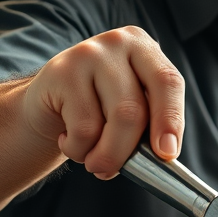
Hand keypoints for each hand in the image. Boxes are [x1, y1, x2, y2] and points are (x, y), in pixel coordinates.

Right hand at [23, 26, 184, 178]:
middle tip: (115, 173)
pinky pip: (81, 128)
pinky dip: (78, 149)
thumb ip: (149, 124)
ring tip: (92, 158)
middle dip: (128, 151)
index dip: (170, 120)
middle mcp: (119, 43)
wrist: (47, 104)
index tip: (167, 153)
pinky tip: (69, 141)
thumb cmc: (99, 110)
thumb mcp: (131, 109)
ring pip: (110, 121)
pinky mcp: (60, 71)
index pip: (168, 82)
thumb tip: (164, 154)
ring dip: (103, 155)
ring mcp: (88, 53)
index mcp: (145, 48)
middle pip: (135, 108)